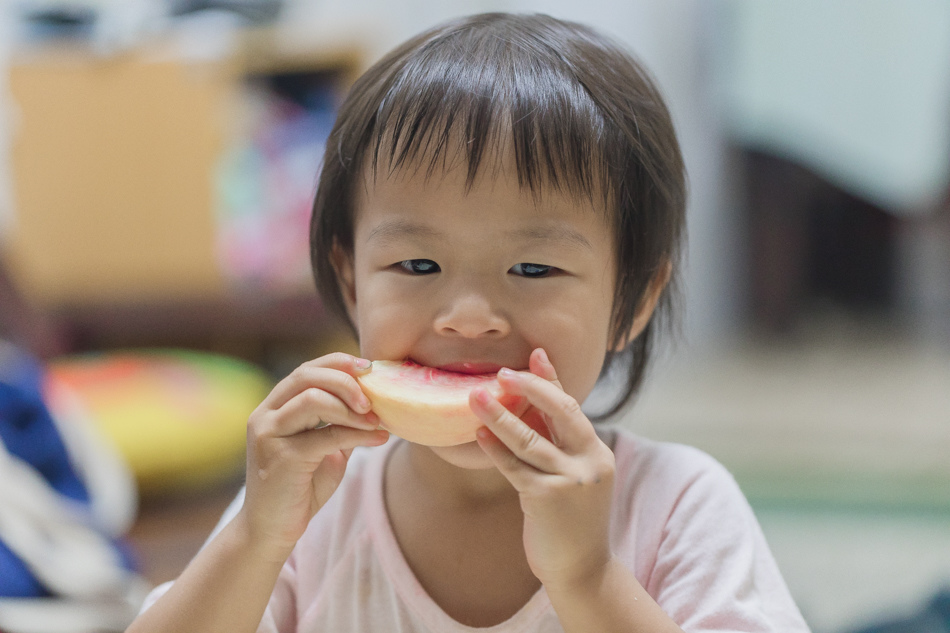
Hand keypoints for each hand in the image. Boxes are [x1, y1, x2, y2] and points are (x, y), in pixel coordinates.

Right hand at [240, 353, 388, 560]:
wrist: (271, 531)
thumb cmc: (300, 488)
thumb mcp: (324, 448)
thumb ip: (339, 423)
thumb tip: (374, 399)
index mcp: (274, 407)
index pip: (305, 370)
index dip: (337, 363)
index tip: (369, 368)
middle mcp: (266, 415)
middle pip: (306, 376)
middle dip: (345, 380)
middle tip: (374, 398)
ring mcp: (269, 435)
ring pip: (313, 399)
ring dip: (351, 407)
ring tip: (377, 421)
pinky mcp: (281, 458)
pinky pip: (326, 435)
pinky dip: (358, 433)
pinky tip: (379, 438)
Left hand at [470, 348, 615, 590]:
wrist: (583, 570)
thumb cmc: (571, 522)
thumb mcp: (573, 478)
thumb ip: (558, 446)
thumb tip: (530, 409)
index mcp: (597, 453)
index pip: (572, 406)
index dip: (551, 378)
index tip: (535, 353)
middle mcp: (590, 462)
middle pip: (559, 411)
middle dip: (530, 387)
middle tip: (502, 372)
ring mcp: (570, 481)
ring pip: (529, 438)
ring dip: (499, 414)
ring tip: (475, 396)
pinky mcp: (547, 500)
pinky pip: (514, 467)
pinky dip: (495, 449)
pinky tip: (478, 434)